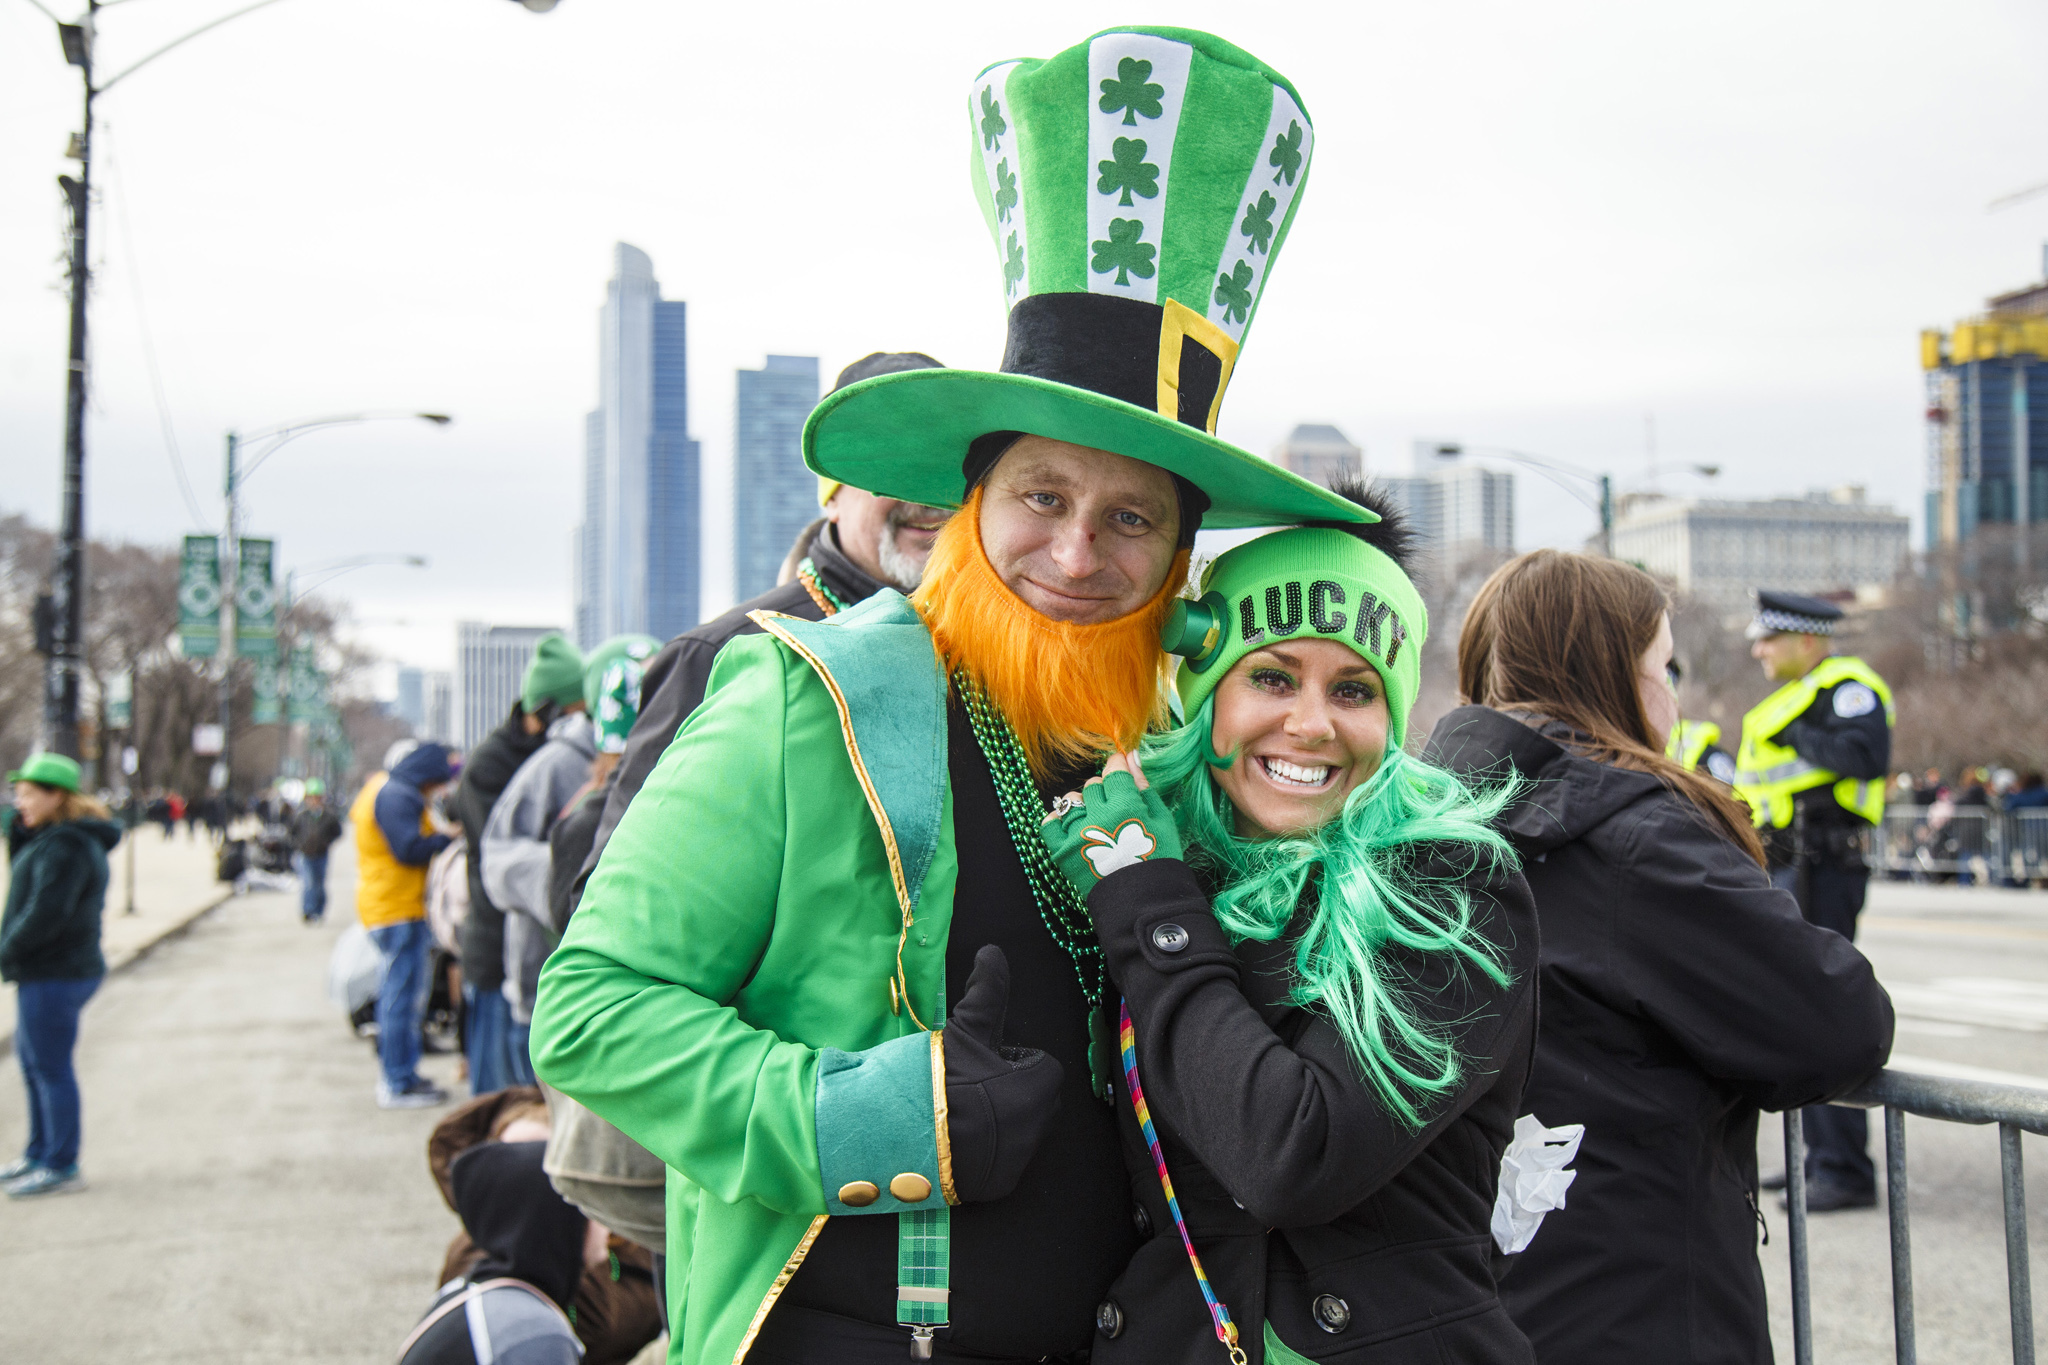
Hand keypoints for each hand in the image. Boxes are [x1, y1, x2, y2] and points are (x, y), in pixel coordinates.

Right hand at [943, 946, 1064, 1203]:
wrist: (897, 1137)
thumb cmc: (936, 1076)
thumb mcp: (965, 1030)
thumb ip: (988, 991)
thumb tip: (993, 951)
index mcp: (1037, 1088)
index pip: (1042, 1067)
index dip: (1012, 1061)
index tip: (980, 1064)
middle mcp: (1037, 1128)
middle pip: (1037, 1101)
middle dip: (1013, 1092)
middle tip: (969, 1087)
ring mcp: (1019, 1161)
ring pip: (1023, 1131)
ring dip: (1002, 1121)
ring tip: (959, 1113)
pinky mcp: (998, 1187)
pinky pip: (1005, 1162)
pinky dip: (989, 1152)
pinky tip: (957, 1141)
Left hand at [1040, 754, 1182, 894]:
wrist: (1142, 902)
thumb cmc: (1158, 858)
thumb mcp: (1162, 820)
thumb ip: (1144, 786)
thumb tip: (1131, 756)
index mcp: (1125, 806)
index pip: (1113, 770)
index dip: (1118, 768)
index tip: (1121, 775)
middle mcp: (1097, 817)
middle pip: (1093, 785)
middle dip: (1105, 791)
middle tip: (1116, 809)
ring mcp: (1077, 835)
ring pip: (1071, 801)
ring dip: (1084, 805)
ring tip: (1097, 821)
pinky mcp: (1062, 852)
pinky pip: (1049, 824)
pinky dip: (1058, 820)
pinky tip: (1073, 825)